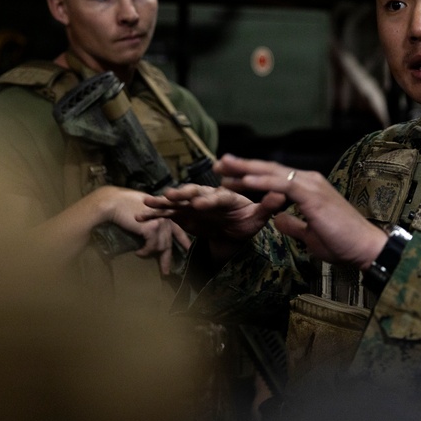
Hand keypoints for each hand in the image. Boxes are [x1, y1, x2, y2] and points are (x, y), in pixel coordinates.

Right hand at [101, 187, 191, 274]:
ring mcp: (161, 222)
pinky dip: (144, 252)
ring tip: (143, 257)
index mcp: (166, 211)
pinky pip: (151, 247)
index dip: (183, 240)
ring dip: (152, 254)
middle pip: (169, 242)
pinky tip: (138, 253)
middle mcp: (167, 216)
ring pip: (161, 247)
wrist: (115, 202)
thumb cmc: (126, 204)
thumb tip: (155, 233)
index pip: (178, 228)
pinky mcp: (152, 229)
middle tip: (166, 271)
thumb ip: (154, 219)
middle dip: (167, 258)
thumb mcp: (146, 211)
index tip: (187, 249)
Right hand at [144, 182, 278, 263]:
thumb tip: (281, 194)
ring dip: (163, 201)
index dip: (210, 199)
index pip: (219, 196)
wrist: (233, 228)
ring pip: (177, 201)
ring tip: (147, 202)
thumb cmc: (247, 220)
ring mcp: (193, 203)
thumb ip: (268, 206)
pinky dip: (155, 214)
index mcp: (228, 196)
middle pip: (194, 192)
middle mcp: (208, 195)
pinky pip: (168, 213)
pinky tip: (139, 217)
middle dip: (182, 194)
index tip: (200, 203)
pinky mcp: (183, 213)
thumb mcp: (259, 217)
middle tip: (171, 196)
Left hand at [214, 154, 386, 269]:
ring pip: (272, 173)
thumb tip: (279, 219)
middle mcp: (309, 181)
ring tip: (223, 167)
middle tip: (218, 163)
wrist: (365, 247)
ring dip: (246, 169)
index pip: (274, 177)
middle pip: (269, 169)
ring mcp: (311, 185)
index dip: (251, 175)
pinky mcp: (313, 195)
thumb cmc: (342, 243)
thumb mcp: (311, 235)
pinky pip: (282, 185)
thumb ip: (295, 224)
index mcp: (308, 188)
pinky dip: (262, 182)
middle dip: (242, 166)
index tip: (229, 175)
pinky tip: (244, 180)